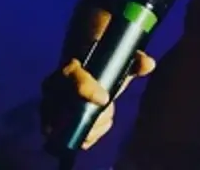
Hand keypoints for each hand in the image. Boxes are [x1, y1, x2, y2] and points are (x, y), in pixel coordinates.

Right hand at [39, 50, 155, 149]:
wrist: (84, 73)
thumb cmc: (102, 67)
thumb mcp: (119, 62)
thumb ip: (135, 61)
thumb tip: (149, 63)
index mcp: (69, 68)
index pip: (71, 76)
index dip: (87, 89)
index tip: (105, 99)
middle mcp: (53, 87)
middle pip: (64, 107)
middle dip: (90, 116)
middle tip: (109, 111)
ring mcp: (50, 107)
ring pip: (64, 126)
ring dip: (90, 127)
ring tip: (106, 116)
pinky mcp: (54, 123)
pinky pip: (67, 137)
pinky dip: (88, 136)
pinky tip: (101, 125)